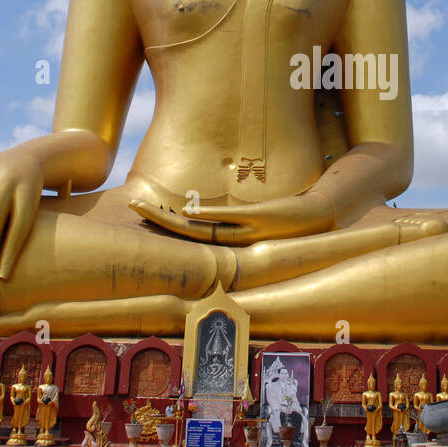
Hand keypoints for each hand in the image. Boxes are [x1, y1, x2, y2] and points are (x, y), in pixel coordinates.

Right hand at [129, 192, 333, 244]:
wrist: (316, 217)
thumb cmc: (282, 218)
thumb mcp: (251, 216)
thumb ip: (229, 214)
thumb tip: (207, 206)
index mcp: (227, 238)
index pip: (185, 233)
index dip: (160, 224)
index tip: (138, 210)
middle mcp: (231, 240)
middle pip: (184, 233)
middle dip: (155, 220)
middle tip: (131, 206)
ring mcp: (244, 231)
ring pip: (201, 230)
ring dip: (172, 221)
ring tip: (148, 208)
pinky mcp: (259, 218)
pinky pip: (229, 218)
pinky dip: (208, 216)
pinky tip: (187, 212)